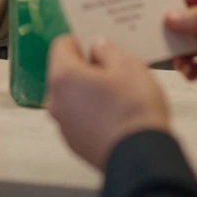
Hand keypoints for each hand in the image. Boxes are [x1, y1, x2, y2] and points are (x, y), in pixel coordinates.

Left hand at [46, 36, 169, 170]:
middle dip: (86, 67)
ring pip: (72, 97)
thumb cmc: (133, 107)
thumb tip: (98, 47)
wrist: (141, 156)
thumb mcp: (128, 65)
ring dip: (89, 91)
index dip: (80, 40)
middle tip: (114, 68)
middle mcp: (55, 100)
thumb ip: (108, 50)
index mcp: (63, 76)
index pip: (61, 45)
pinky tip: (116, 115)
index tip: (97, 43)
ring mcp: (63, 125)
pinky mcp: (75, 143)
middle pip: (65, 72)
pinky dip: (92, 112)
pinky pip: (79, 118)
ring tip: (118, 93)